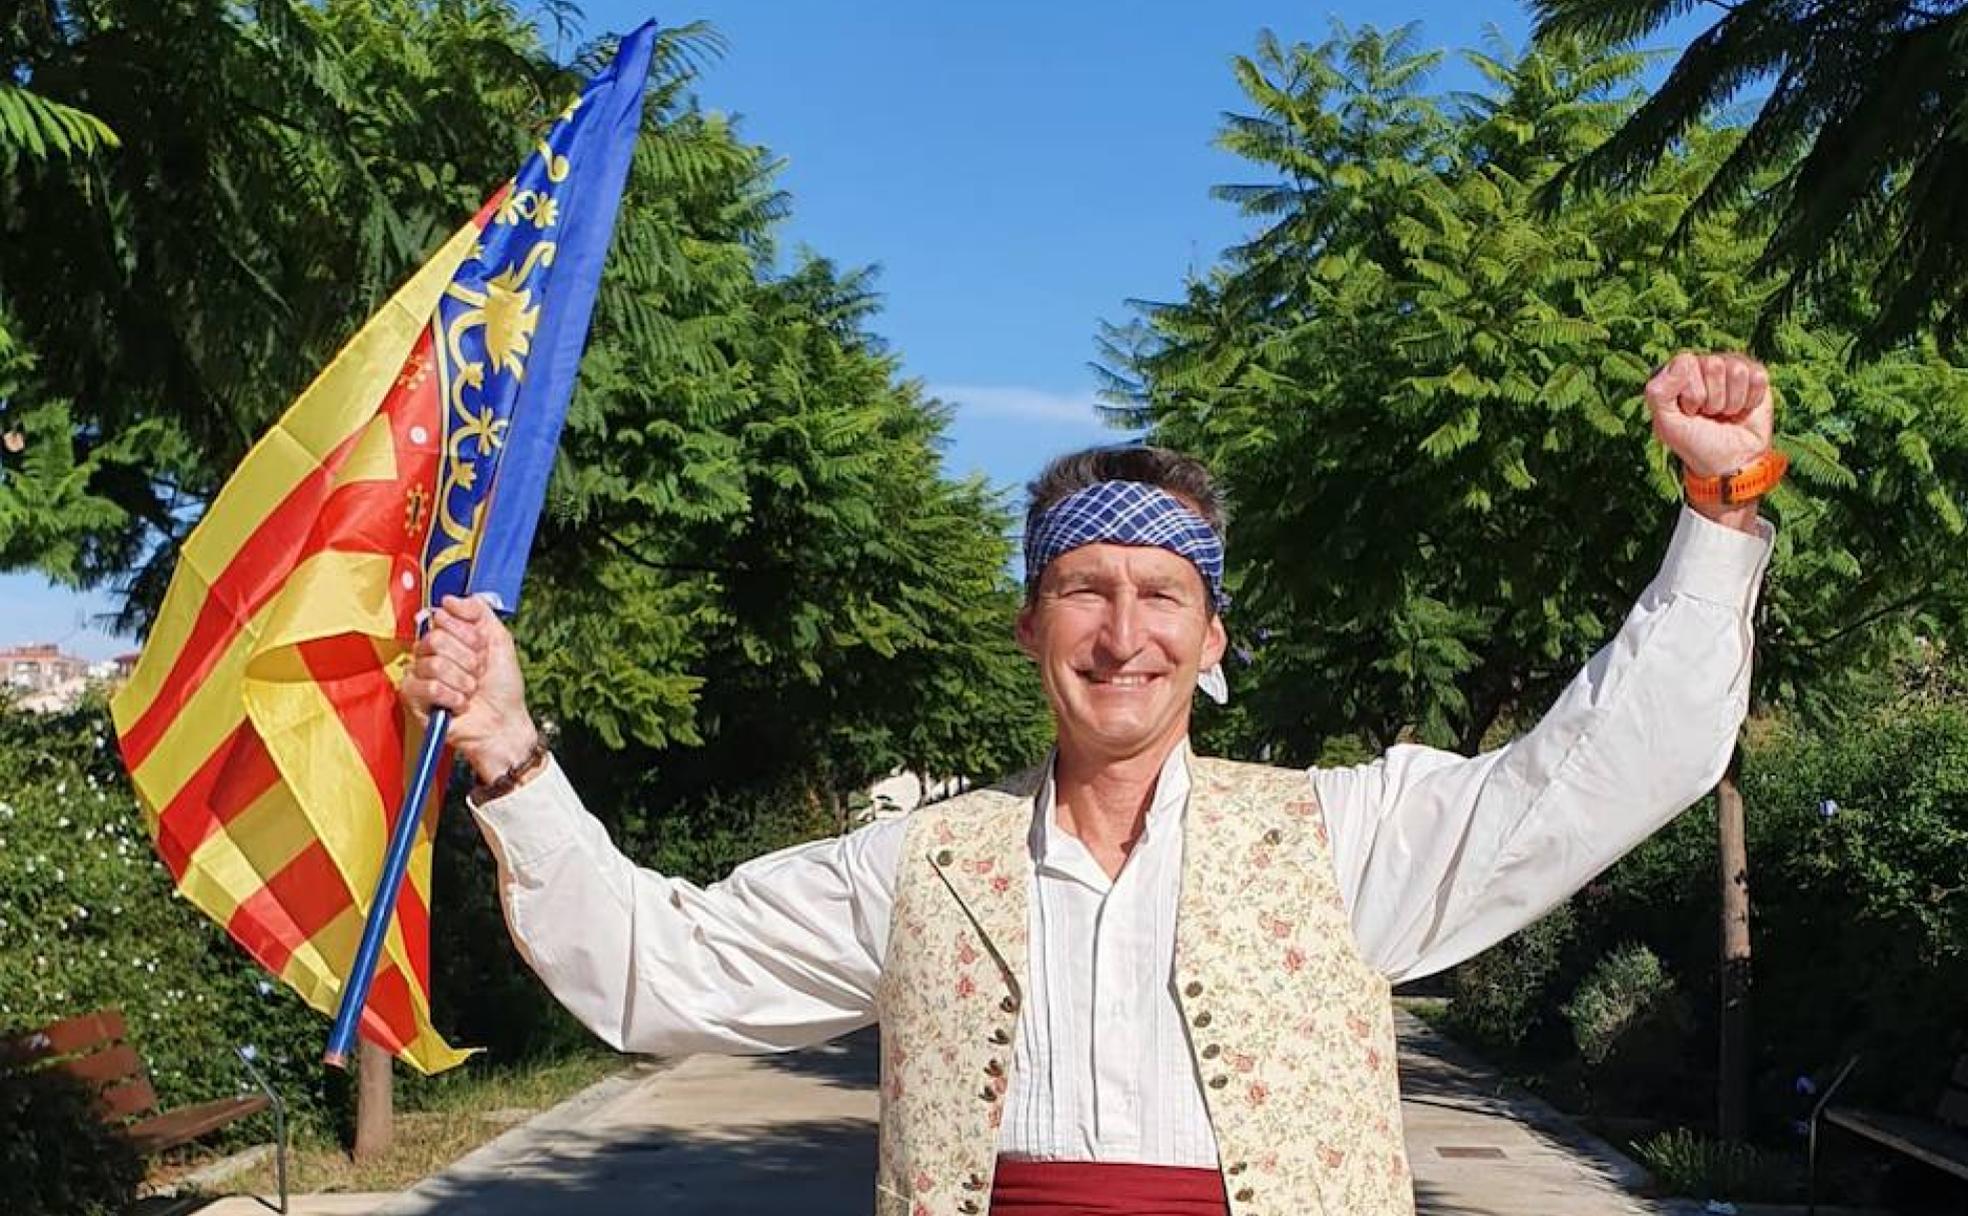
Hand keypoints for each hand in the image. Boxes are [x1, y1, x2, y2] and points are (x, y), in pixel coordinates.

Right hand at [399, 594, 538, 785]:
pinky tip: (458, 704)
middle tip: (477, 673)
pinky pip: (424, 686)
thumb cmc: (503, 688)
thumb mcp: (500, 640)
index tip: (482, 649)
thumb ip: (479, 612)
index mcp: (449, 637)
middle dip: (466, 659)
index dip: (468, 635)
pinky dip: (450, 697)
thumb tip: (449, 599)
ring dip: (461, 681)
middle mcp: (431, 653)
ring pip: (433, 664)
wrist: (503, 723)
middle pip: (435, 639)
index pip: (442, 617)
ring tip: (470, 691)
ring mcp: (420, 675)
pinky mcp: (413, 698)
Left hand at [1646, 351, 1775, 477]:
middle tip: (1709, 415)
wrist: (1730, 463)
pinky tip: (1743, 410)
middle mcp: (1704, 365)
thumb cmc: (1695, 443)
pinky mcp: (1756, 377)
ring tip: (1725, 414)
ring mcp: (1731, 368)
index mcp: (1678, 373)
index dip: (1690, 393)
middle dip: (1712, 399)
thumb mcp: (1666, 424)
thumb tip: (1685, 359)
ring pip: (1737, 371)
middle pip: (1714, 364)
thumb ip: (1658, 392)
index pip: (1686, 362)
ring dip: (1732, 402)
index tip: (1689, 413)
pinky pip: (1758, 377)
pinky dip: (1751, 401)